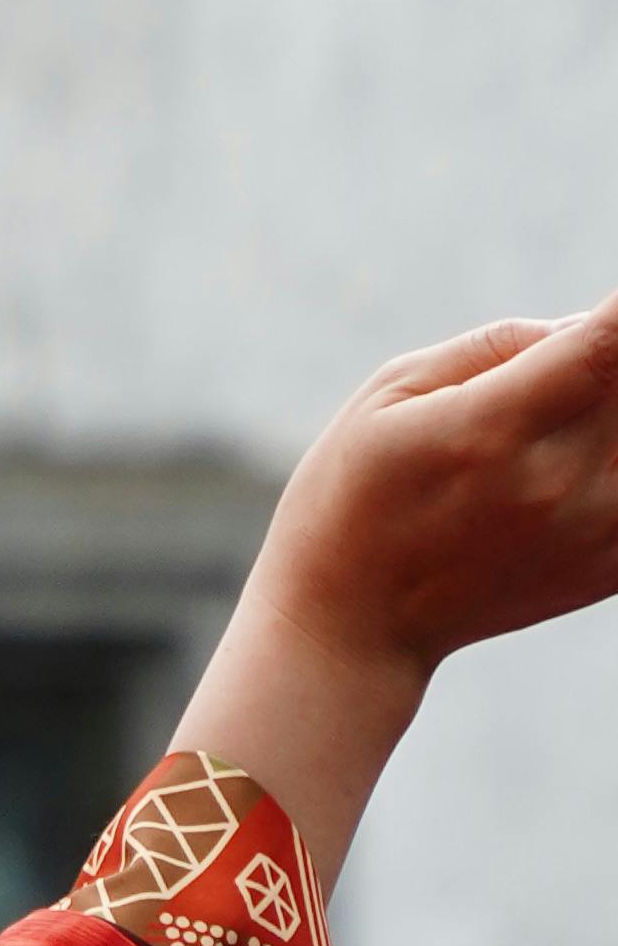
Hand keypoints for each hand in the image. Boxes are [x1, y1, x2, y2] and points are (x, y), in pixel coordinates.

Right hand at [177, 288, 617, 892]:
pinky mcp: (610, 569)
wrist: (354, 620)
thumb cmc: (355, 489)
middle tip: (566, 364)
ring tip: (550, 418)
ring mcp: (594, 535)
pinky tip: (575, 455)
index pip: (605, 347)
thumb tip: (591, 325)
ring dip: (612, 412)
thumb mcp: (392, 390)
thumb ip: (498, 345)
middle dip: (613, 358)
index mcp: (491, 431)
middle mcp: (558, 485)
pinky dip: (617, 458)